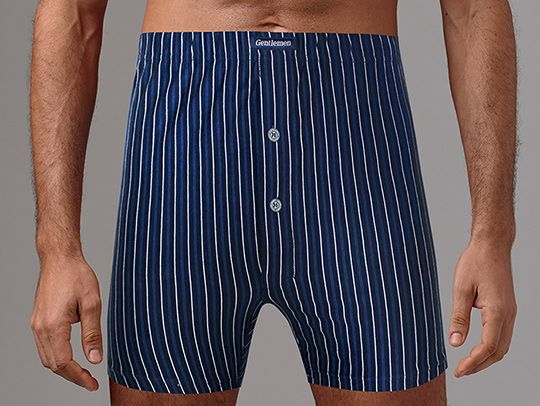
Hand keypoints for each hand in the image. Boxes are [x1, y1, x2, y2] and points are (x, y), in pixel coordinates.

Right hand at [30, 255, 102, 390]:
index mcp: (53, 326)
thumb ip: (92, 334)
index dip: (79, 377)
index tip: (93, 383)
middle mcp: (40, 328)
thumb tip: (95, 359)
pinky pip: (44, 347)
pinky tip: (71, 356)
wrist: (60, 258)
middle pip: (53, 365)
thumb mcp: (92, 304)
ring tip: (83, 372)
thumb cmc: (77, 276)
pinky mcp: (37, 321)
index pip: (64, 363)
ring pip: (47, 358)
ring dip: (64, 368)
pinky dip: (57, 356)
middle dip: (72, 376)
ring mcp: (36, 325)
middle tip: (91, 381)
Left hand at [449, 239, 516, 376]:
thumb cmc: (475, 262)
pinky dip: (491, 347)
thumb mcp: (461, 289)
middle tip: (461, 371)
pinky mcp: (507, 308)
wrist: (492, 245)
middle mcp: (508, 315)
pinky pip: (503, 335)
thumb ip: (459, 317)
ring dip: (486, 358)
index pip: (487, 347)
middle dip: (480, 365)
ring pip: (503, 345)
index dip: (473, 363)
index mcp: (497, 311)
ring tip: (467, 364)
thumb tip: (455, 343)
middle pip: (498, 351)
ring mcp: (510, 312)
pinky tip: (477, 348)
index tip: (458, 371)